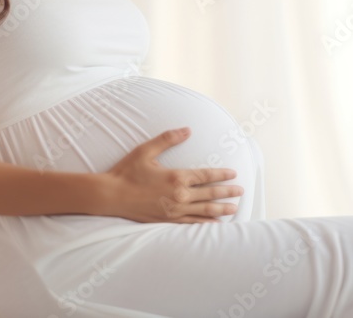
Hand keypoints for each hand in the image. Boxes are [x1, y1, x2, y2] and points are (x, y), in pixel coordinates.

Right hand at [100, 127, 243, 223]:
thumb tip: (187, 130)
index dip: (222, 175)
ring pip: (204, 211)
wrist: (111, 196)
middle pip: (210, 194)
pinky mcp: (167, 220)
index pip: (206, 175)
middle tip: (241, 192)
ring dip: (221, 209)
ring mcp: (174, 210)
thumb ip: (168, 139)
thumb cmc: (127, 171)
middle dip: (227, 192)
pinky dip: (205, 223)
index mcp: (176, 177)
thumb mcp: (146, 150)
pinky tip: (214, 224)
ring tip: (234, 209)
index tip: (234, 174)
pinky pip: (192, 223)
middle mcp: (179, 195)